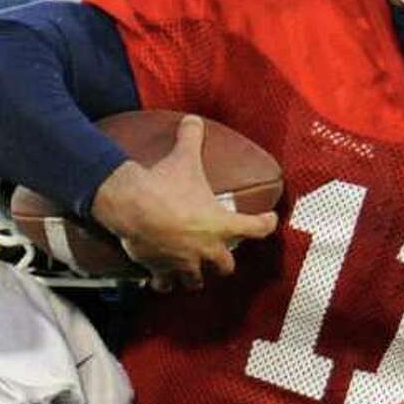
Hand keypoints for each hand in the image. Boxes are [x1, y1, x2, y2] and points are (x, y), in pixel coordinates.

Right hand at [91, 115, 277, 290]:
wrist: (133, 206)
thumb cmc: (165, 185)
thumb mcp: (183, 158)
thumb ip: (191, 138)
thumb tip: (193, 120)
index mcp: (221, 225)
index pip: (256, 228)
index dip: (266, 223)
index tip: (270, 220)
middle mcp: (207, 250)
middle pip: (225, 267)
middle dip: (223, 263)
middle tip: (221, 256)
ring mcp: (184, 263)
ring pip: (196, 281)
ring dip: (195, 277)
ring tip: (192, 272)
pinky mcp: (161, 269)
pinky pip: (165, 283)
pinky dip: (164, 282)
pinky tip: (161, 281)